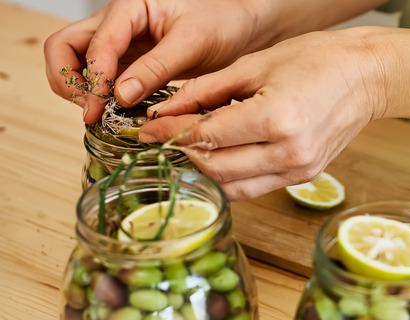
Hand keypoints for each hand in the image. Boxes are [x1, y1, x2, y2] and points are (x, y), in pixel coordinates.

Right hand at [44, 0, 268, 123]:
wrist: (240, 25)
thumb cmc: (221, 21)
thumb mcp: (192, 43)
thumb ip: (156, 68)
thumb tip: (121, 96)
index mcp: (129, 7)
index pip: (95, 44)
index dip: (93, 79)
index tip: (99, 108)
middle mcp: (116, 22)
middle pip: (64, 46)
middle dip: (68, 80)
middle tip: (89, 111)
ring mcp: (120, 41)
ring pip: (76, 62)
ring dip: (80, 89)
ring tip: (100, 114)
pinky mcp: (130, 60)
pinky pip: (102, 77)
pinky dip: (100, 95)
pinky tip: (116, 112)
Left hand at [138, 28, 387, 200]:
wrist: (368, 77)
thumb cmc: (319, 60)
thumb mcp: (255, 64)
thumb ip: (206, 90)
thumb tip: (166, 110)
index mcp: (276, 119)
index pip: (206, 136)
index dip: (169, 134)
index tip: (146, 128)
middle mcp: (288, 153)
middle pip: (215, 168)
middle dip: (180, 154)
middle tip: (160, 138)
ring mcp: (298, 171)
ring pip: (232, 186)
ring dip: (203, 171)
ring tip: (185, 150)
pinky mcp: (304, 178)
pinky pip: (254, 188)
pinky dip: (229, 177)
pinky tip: (217, 158)